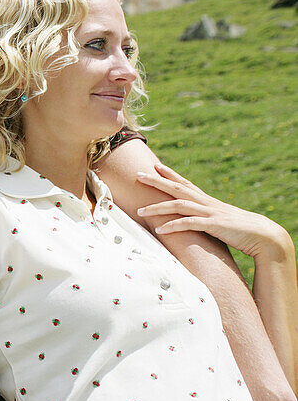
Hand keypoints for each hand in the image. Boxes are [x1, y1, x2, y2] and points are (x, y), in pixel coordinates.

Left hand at [135, 163, 290, 260]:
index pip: (185, 183)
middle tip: (138, 175)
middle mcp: (206, 202)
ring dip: (158, 207)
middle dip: (156, 181)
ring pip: (179, 206)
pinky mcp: (214, 225)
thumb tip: (192, 220)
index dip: (169, 173)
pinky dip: (174, 226)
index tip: (154, 165)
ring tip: (140, 211)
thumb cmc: (240, 229)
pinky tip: (160, 229)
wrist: (264, 235)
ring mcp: (210, 213)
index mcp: (207, 200)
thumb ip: (204, 217)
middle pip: (177, 188)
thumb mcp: (218, 220)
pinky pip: (190, 224)